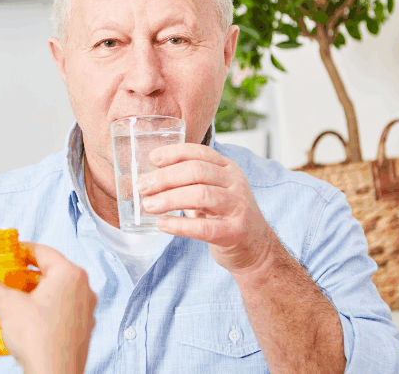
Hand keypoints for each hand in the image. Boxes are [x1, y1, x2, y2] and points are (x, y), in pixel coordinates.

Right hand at [0, 243, 96, 373]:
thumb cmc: (40, 340)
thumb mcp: (7, 307)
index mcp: (70, 275)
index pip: (43, 251)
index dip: (21, 251)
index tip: (5, 253)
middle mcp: (83, 289)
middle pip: (50, 271)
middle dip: (25, 273)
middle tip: (5, 276)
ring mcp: (85, 310)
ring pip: (57, 291)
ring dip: (34, 292)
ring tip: (13, 298)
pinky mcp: (81, 329)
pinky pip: (61, 310)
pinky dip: (44, 308)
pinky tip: (27, 318)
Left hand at [138, 143, 279, 276]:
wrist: (256, 247)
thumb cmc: (225, 215)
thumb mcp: (212, 190)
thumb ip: (189, 181)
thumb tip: (150, 177)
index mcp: (228, 168)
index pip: (199, 152)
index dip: (174, 153)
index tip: (152, 158)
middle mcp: (235, 183)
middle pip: (197, 171)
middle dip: (165, 177)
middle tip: (142, 187)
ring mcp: (238, 207)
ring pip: (201, 195)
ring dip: (169, 199)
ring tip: (148, 205)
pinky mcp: (235, 232)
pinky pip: (204, 227)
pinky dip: (179, 225)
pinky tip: (162, 224)